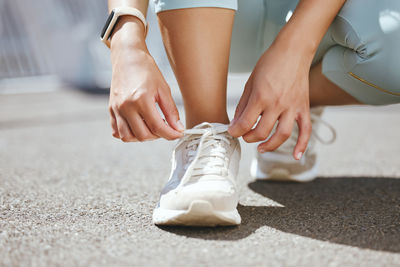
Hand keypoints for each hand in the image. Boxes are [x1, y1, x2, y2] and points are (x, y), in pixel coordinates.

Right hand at [108, 22, 183, 141]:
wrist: (127, 57)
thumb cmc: (146, 70)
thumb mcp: (163, 89)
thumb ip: (171, 111)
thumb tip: (178, 129)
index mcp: (140, 99)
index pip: (157, 127)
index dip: (170, 134)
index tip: (178, 134)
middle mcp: (125, 106)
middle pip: (142, 135)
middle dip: (157, 136)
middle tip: (165, 127)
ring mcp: (116, 109)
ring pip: (127, 137)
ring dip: (142, 136)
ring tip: (151, 126)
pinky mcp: (110, 109)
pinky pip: (116, 131)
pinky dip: (128, 133)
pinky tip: (138, 125)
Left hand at [228, 41, 311, 159]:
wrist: (293, 50)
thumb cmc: (269, 64)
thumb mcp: (250, 83)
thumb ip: (243, 105)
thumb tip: (235, 125)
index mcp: (261, 96)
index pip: (245, 123)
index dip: (235, 131)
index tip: (232, 132)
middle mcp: (278, 104)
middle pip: (262, 132)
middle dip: (249, 138)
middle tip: (245, 135)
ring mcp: (293, 107)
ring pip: (282, 135)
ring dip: (270, 146)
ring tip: (260, 148)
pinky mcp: (304, 107)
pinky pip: (306, 130)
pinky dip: (302, 145)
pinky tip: (295, 156)